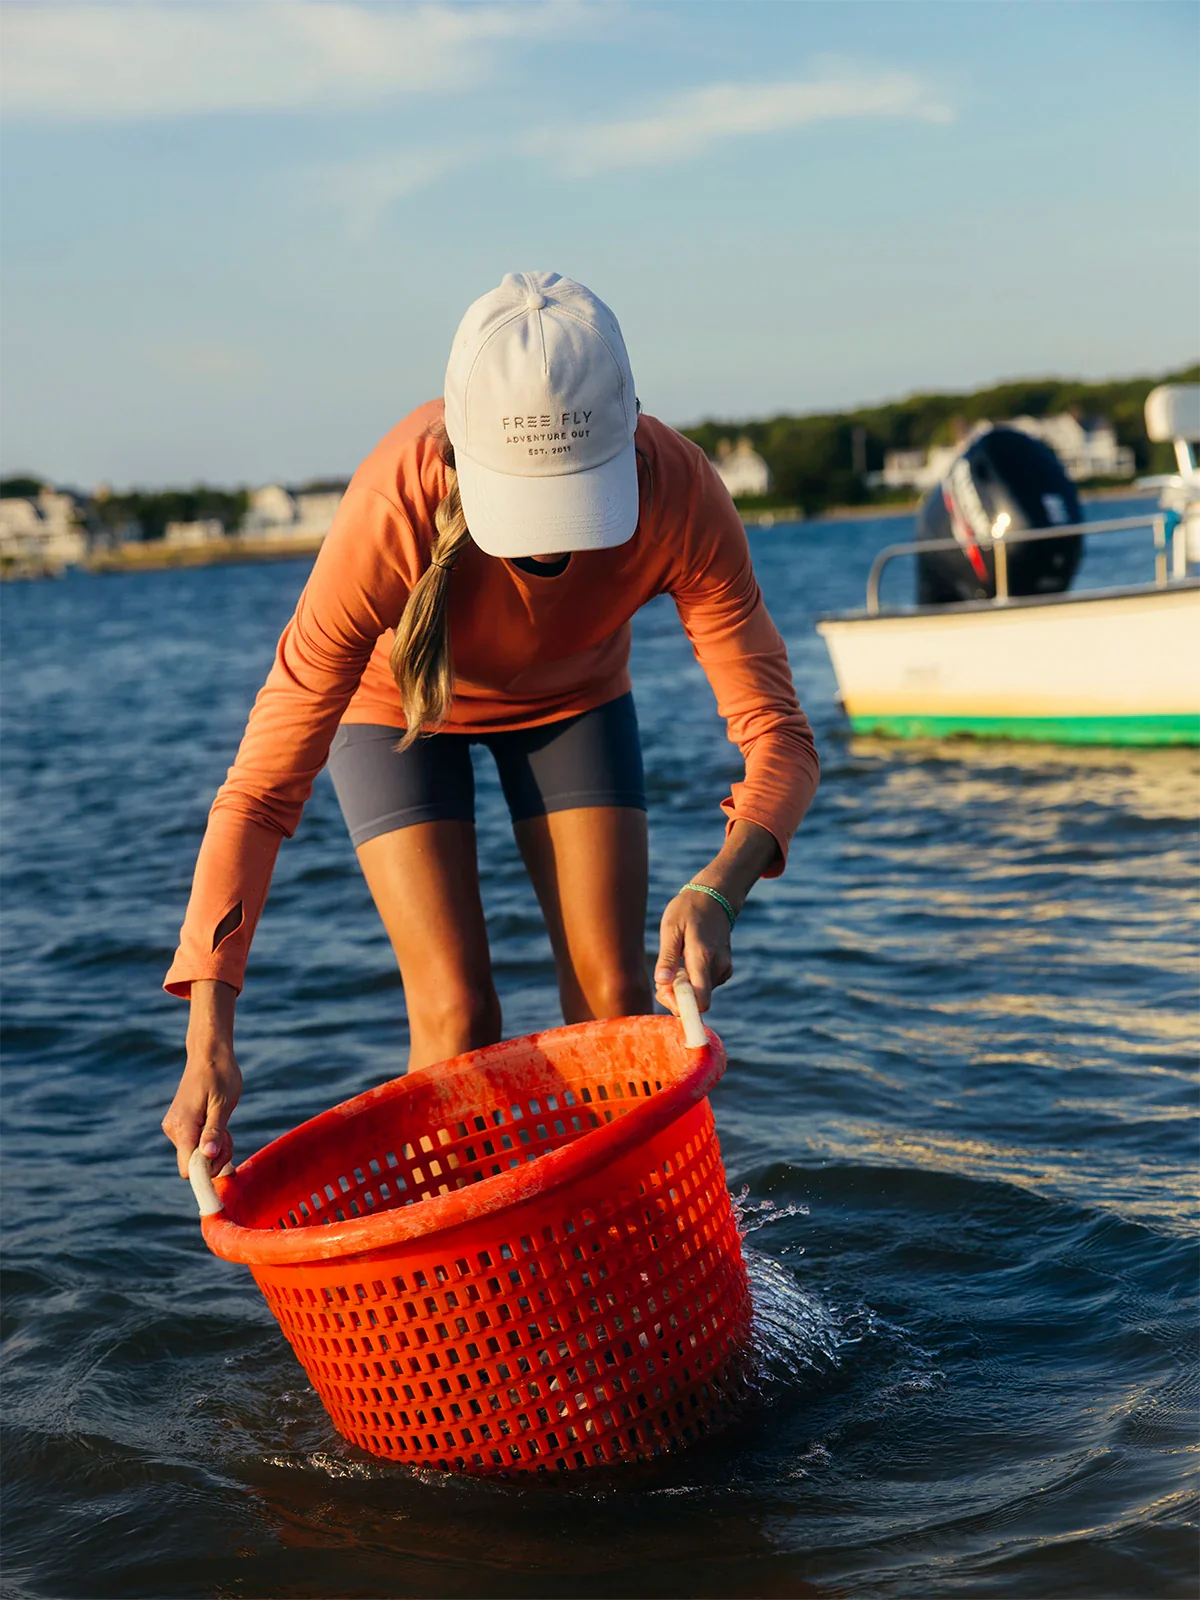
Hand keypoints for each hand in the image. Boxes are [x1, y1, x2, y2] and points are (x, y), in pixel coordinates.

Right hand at [161, 980, 240, 1178]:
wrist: (209, 1053)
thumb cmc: (220, 1075)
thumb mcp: (223, 1104)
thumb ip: (215, 1131)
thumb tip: (207, 1157)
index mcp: (182, 1127)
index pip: (188, 1169)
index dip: (207, 1173)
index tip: (226, 1164)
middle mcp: (173, 1130)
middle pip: (195, 1164)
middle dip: (216, 1156)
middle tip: (229, 1134)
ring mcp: (175, 1127)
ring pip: (197, 1155)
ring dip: (215, 1146)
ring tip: (225, 1123)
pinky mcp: (180, 1124)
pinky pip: (196, 1144)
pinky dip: (210, 1139)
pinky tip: (217, 1121)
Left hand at [655, 888, 733, 1014]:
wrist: (715, 897)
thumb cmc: (688, 910)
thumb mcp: (671, 928)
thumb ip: (667, 958)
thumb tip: (662, 983)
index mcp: (703, 958)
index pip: (701, 1000)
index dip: (681, 1006)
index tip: (664, 993)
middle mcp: (718, 967)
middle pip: (698, 1001)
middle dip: (676, 996)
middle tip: (661, 978)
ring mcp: (724, 968)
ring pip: (701, 994)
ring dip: (683, 988)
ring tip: (673, 965)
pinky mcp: (725, 969)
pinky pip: (706, 986)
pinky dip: (693, 982)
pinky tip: (685, 965)